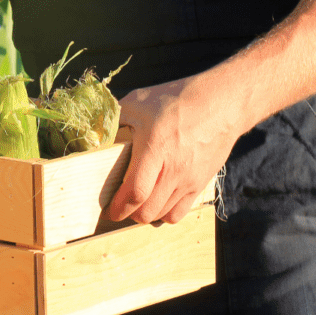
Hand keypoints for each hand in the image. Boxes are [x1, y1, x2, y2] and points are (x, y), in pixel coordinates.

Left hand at [107, 76, 240, 223]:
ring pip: (163, 213)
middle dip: (128, 214)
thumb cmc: (177, 99)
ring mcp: (189, 179)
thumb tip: (93, 132)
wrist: (222, 103)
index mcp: (155, 148)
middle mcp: (173, 169)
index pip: (135, 191)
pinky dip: (165, 214)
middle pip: (148, 210)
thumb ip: (114, 118)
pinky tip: (157, 203)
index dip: (119, 207)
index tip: (108, 210)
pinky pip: (181, 212)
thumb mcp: (139, 101)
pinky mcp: (201, 183)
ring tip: (135, 206)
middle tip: (118, 209)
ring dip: (146, 214)